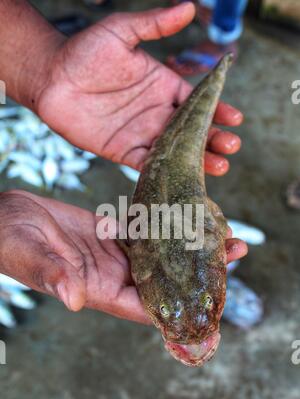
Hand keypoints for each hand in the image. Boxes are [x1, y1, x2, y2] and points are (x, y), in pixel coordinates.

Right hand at [0, 191, 246, 322]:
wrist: (5, 217)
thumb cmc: (11, 241)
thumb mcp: (31, 257)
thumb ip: (53, 276)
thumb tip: (74, 299)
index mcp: (97, 289)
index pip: (146, 308)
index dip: (179, 311)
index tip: (213, 306)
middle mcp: (113, 275)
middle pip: (165, 281)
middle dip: (199, 271)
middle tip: (235, 250)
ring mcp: (114, 253)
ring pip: (161, 254)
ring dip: (191, 244)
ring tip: (224, 229)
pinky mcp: (111, 231)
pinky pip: (146, 230)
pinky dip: (169, 224)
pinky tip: (191, 213)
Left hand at [37, 3, 242, 173]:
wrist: (51, 77)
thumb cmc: (84, 51)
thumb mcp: (122, 32)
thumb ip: (154, 25)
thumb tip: (189, 7)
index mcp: (162, 86)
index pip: (197, 101)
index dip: (218, 110)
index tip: (236, 118)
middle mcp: (156, 112)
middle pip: (192, 130)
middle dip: (214, 139)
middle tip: (232, 146)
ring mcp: (141, 134)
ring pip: (175, 151)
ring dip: (197, 160)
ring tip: (219, 167)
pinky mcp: (123, 151)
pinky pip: (148, 165)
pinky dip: (166, 172)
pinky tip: (182, 178)